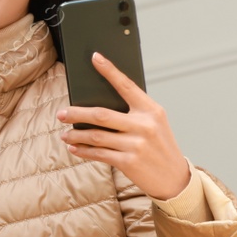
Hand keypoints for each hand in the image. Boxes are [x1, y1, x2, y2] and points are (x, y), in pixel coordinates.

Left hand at [57, 52, 191, 200]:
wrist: (175, 178)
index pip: (127, 86)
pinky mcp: (129, 162)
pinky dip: (83, 151)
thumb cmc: (161, 147)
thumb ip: (134, 114)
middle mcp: (144, 125)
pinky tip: (75, 148)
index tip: (95, 58)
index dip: (110, 71)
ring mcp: (136, 144)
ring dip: (76, 135)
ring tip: (65, 134)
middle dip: (77, 113)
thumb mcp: (155, 124)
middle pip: (101, 114)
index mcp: (152, 110)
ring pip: (96, 136)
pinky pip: (99, 154)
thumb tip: (97, 108)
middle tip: (62, 113)